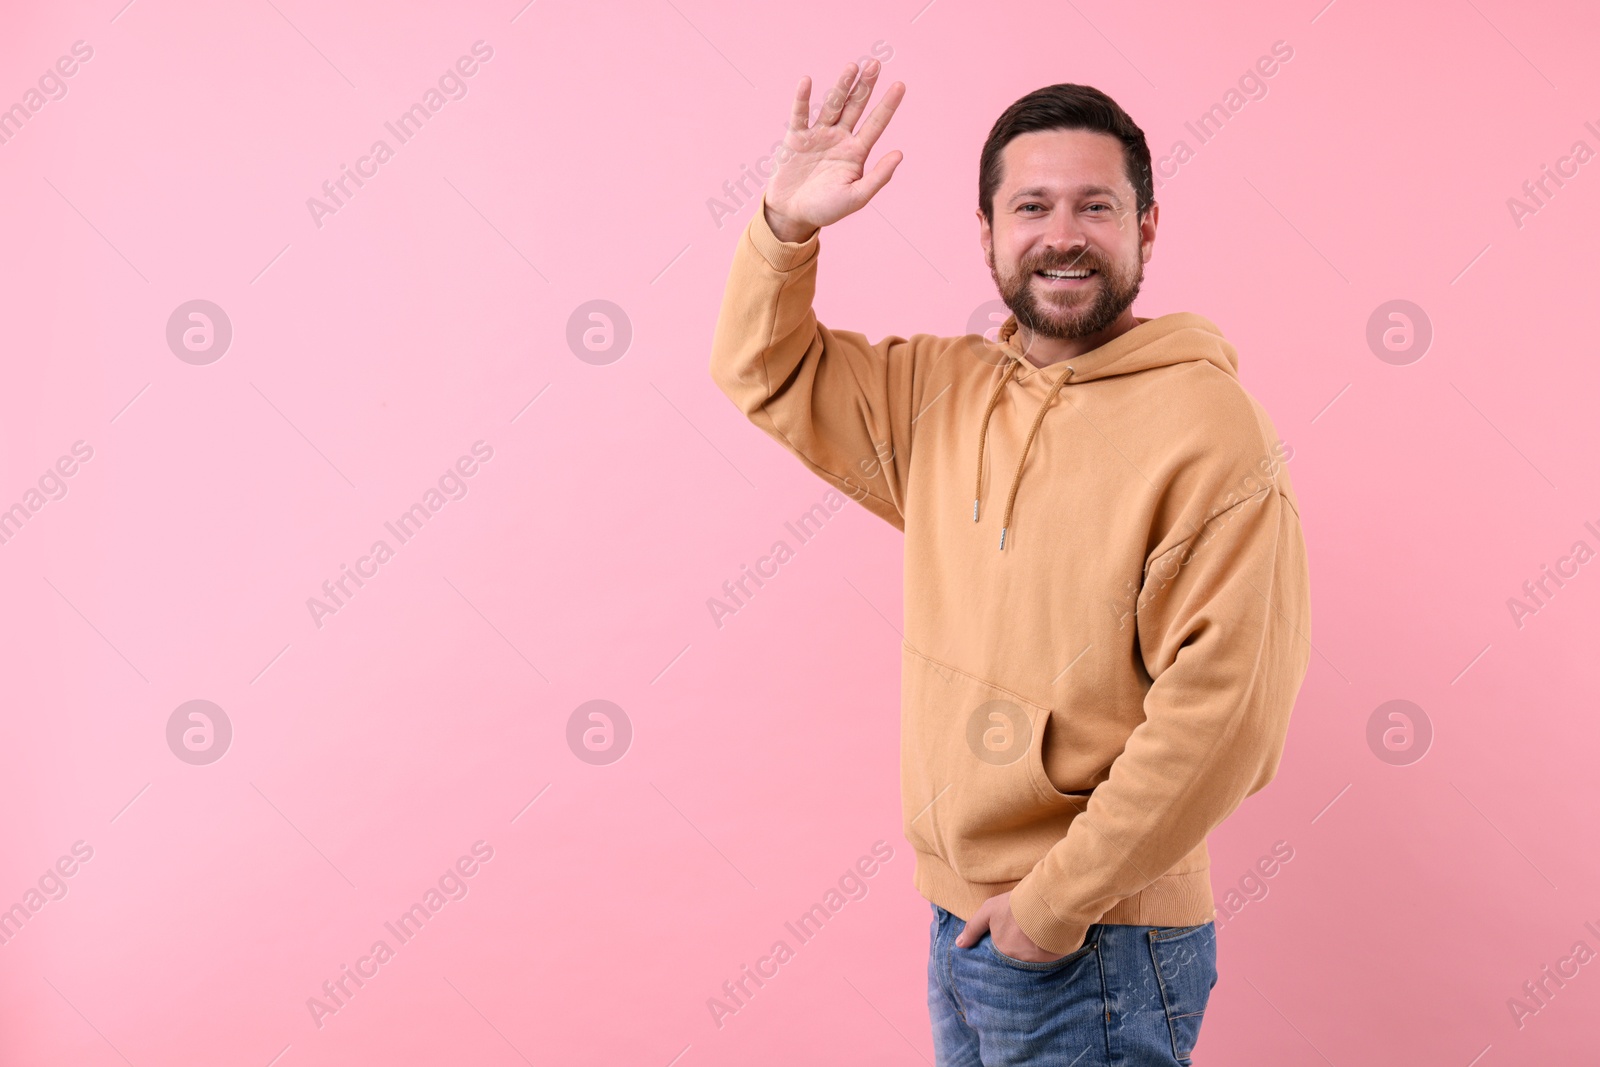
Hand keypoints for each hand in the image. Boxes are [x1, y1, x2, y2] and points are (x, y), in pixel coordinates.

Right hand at [763, 59, 905, 241]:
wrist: (792, 215)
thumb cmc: (826, 209)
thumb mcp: (856, 197)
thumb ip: (878, 177)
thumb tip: (899, 154)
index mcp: (856, 152)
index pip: (876, 124)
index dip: (888, 105)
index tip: (901, 85)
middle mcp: (840, 138)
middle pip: (855, 106)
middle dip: (865, 86)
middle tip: (875, 63)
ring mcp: (818, 135)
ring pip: (832, 105)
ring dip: (841, 86)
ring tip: (852, 66)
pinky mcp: (796, 137)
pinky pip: (800, 114)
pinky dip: (802, 99)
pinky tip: (807, 82)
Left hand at [953, 891, 1068, 962]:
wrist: (1047, 903)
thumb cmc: (1015, 905)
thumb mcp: (989, 910)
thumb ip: (973, 928)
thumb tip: (959, 945)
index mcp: (1002, 950)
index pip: (1001, 952)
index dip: (1006, 942)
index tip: (1011, 932)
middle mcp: (1018, 961)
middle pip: (1018, 955)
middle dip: (1020, 946)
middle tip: (1025, 932)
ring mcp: (1037, 962)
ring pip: (1033, 957)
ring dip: (1035, 948)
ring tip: (1039, 932)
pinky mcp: (1054, 959)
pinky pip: (1050, 957)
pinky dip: (1050, 950)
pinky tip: (1052, 937)